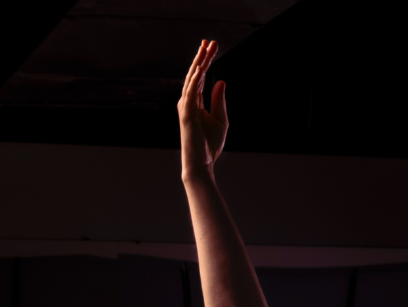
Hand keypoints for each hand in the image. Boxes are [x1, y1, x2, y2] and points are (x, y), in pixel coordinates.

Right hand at [179, 39, 227, 179]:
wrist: (201, 164)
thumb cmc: (209, 145)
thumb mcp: (220, 120)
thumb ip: (219, 101)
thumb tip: (220, 81)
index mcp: (195, 102)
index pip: (200, 77)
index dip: (206, 61)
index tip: (212, 46)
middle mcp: (188, 102)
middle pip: (195, 74)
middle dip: (203, 57)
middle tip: (210, 41)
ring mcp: (186, 107)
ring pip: (191, 80)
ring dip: (198, 63)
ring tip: (205, 48)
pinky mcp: (187, 115)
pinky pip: (190, 94)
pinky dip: (195, 80)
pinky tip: (201, 68)